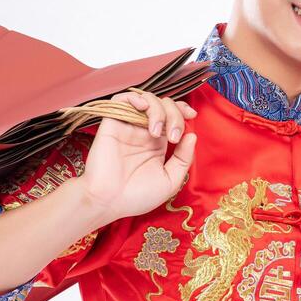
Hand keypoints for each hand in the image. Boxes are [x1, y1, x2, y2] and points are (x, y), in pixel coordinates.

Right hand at [80, 91, 197, 220]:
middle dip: (175, 114)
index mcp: (157, 144)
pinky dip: (134, 98)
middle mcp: (143, 132)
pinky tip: (142, 109)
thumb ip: (183, 159)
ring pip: (146, 100)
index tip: (192, 115)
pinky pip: (120, 100)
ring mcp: (128, 127)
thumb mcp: (170, 181)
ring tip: (156, 130)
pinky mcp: (111, 124)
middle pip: (163, 106)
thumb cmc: (137, 196)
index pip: (172, 116)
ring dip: (158, 109)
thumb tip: (192, 135)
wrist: (108, 202)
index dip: (182, 110)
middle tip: (173, 136)